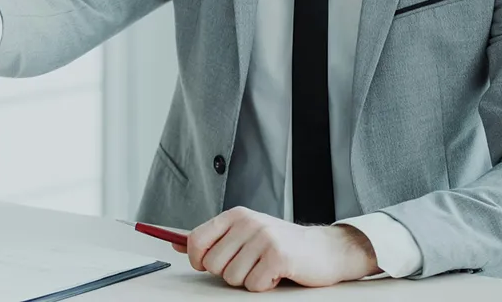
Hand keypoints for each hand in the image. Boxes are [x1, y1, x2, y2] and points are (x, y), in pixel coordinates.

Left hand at [174, 207, 377, 290]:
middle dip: (229, 273)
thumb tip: (177, 245)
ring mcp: (263, 237)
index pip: (196, 239)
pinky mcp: (278, 256)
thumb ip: (214, 239)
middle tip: (250, 265)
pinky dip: (265, 286)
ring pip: (233, 278)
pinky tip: (277, 274)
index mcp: (235, 216)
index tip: (206, 265)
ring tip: (265, 268)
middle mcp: (248, 222)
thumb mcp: (245, 234)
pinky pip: (254, 285)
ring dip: (249, 280)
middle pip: (213, 264)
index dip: (196, 259)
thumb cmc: (281, 244)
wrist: (324, 250)